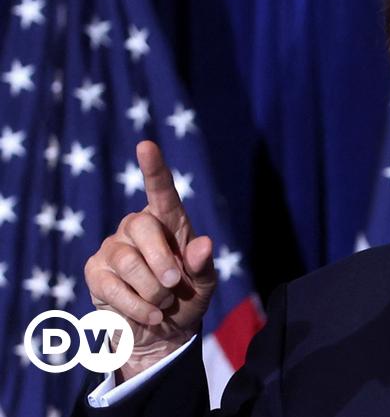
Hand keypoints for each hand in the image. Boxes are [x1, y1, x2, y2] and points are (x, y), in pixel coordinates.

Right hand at [84, 141, 216, 380]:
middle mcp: (137, 228)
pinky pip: (113, 287)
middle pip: (142, 226)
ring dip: (152, 291)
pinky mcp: (96, 273)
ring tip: (164, 304)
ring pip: (129, 263)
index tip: (146, 146)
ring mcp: (113, 249)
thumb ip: (204, 265)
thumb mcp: (204, 285)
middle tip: (173, 285)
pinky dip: (138, 307)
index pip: (161, 191)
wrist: (162, 332)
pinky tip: (151, 315)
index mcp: (169, 223)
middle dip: (161, 261)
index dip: (154, 169)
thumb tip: (205, 244)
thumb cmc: (186, 299)